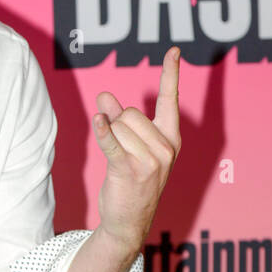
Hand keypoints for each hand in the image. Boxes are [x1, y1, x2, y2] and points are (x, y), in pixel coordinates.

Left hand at [92, 45, 180, 252]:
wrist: (129, 222)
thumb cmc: (131, 181)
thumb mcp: (132, 148)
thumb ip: (120, 120)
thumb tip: (103, 96)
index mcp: (171, 139)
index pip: (170, 100)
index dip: (171, 74)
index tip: (174, 50)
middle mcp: (165, 148)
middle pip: (130, 113)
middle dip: (118, 126)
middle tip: (122, 152)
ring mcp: (150, 160)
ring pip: (118, 126)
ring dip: (110, 139)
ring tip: (118, 162)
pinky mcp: (129, 170)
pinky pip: (111, 142)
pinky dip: (102, 131)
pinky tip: (97, 120)